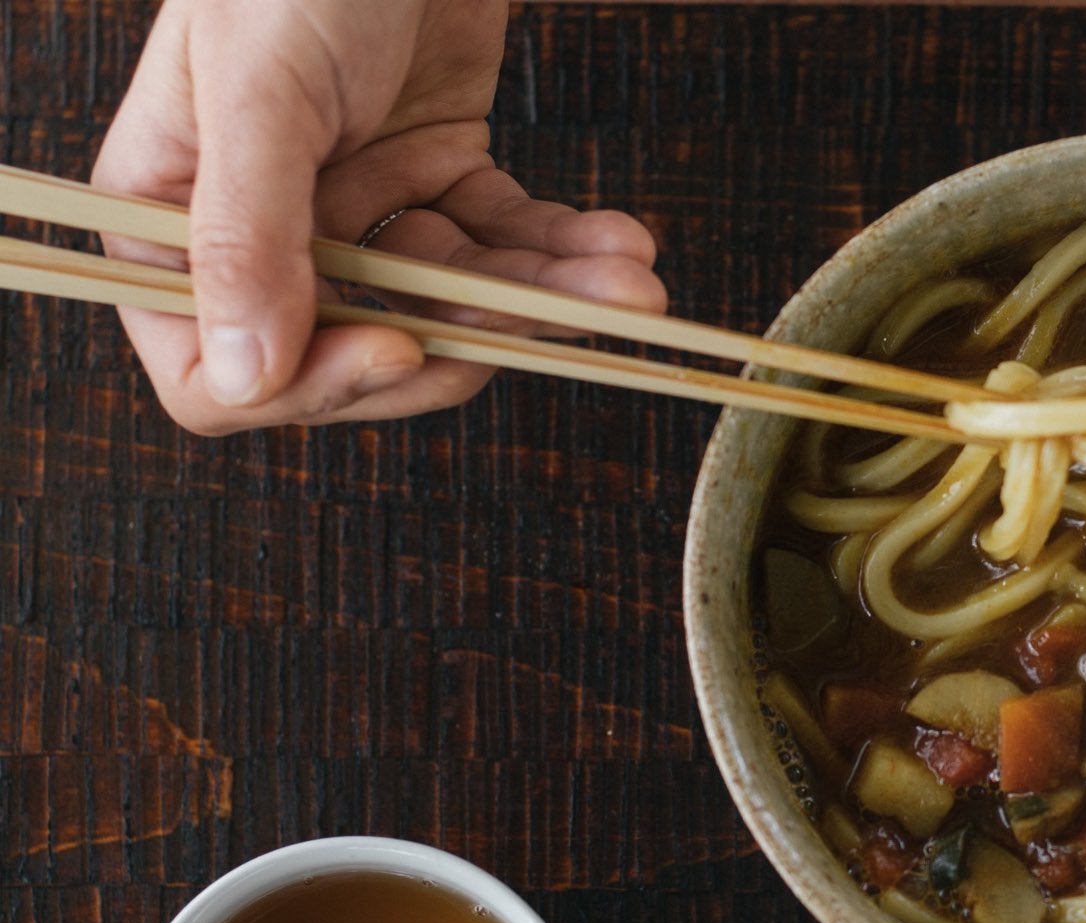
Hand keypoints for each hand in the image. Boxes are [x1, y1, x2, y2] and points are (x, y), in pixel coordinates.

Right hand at [92, 0, 666, 434]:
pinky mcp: (442, 182)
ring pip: (453, 307)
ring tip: (629, 285)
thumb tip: (243, 376)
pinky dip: (566, 254)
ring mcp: (361, 214)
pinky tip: (622, 246)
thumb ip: (244, 236)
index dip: (314, 382)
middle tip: (543, 322)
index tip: (399, 348)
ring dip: (544, 302)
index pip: (221, 374)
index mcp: (173, 220)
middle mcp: (265, 235)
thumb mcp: (259, 92)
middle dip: (463, 342)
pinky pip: (505, 247)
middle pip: (358, 357)